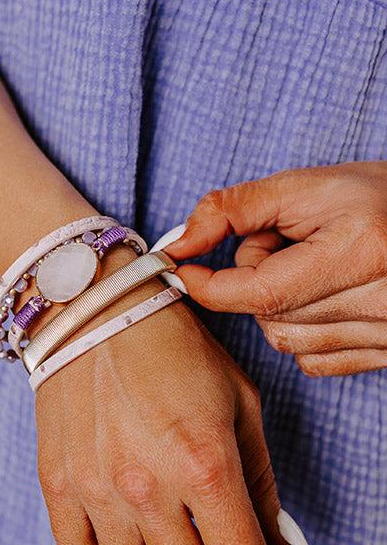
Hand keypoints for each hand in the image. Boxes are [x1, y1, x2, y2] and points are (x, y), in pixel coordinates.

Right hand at [34, 248, 295, 544]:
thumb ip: (261, 481)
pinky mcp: (58, 483)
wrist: (97, 311)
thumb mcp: (239, 403)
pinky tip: (123, 534)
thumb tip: (277, 542)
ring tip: (169, 544)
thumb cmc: (176, 350)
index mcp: (205, 464)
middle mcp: (147, 486)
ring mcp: (96, 489)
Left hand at [164, 161, 386, 376]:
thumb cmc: (374, 196)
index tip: (184, 267)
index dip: (211, 285)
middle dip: (255, 278)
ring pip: (286, 340)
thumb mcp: (303, 186)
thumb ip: (234, 210)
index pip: (261, 291)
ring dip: (278, 305)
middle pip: (269, 315)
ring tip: (310, 266)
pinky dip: (301, 329)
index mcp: (360, 253)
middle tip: (284, 243)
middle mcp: (381, 301)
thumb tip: (178, 244)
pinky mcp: (386, 355)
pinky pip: (313, 358)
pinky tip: (323, 296)